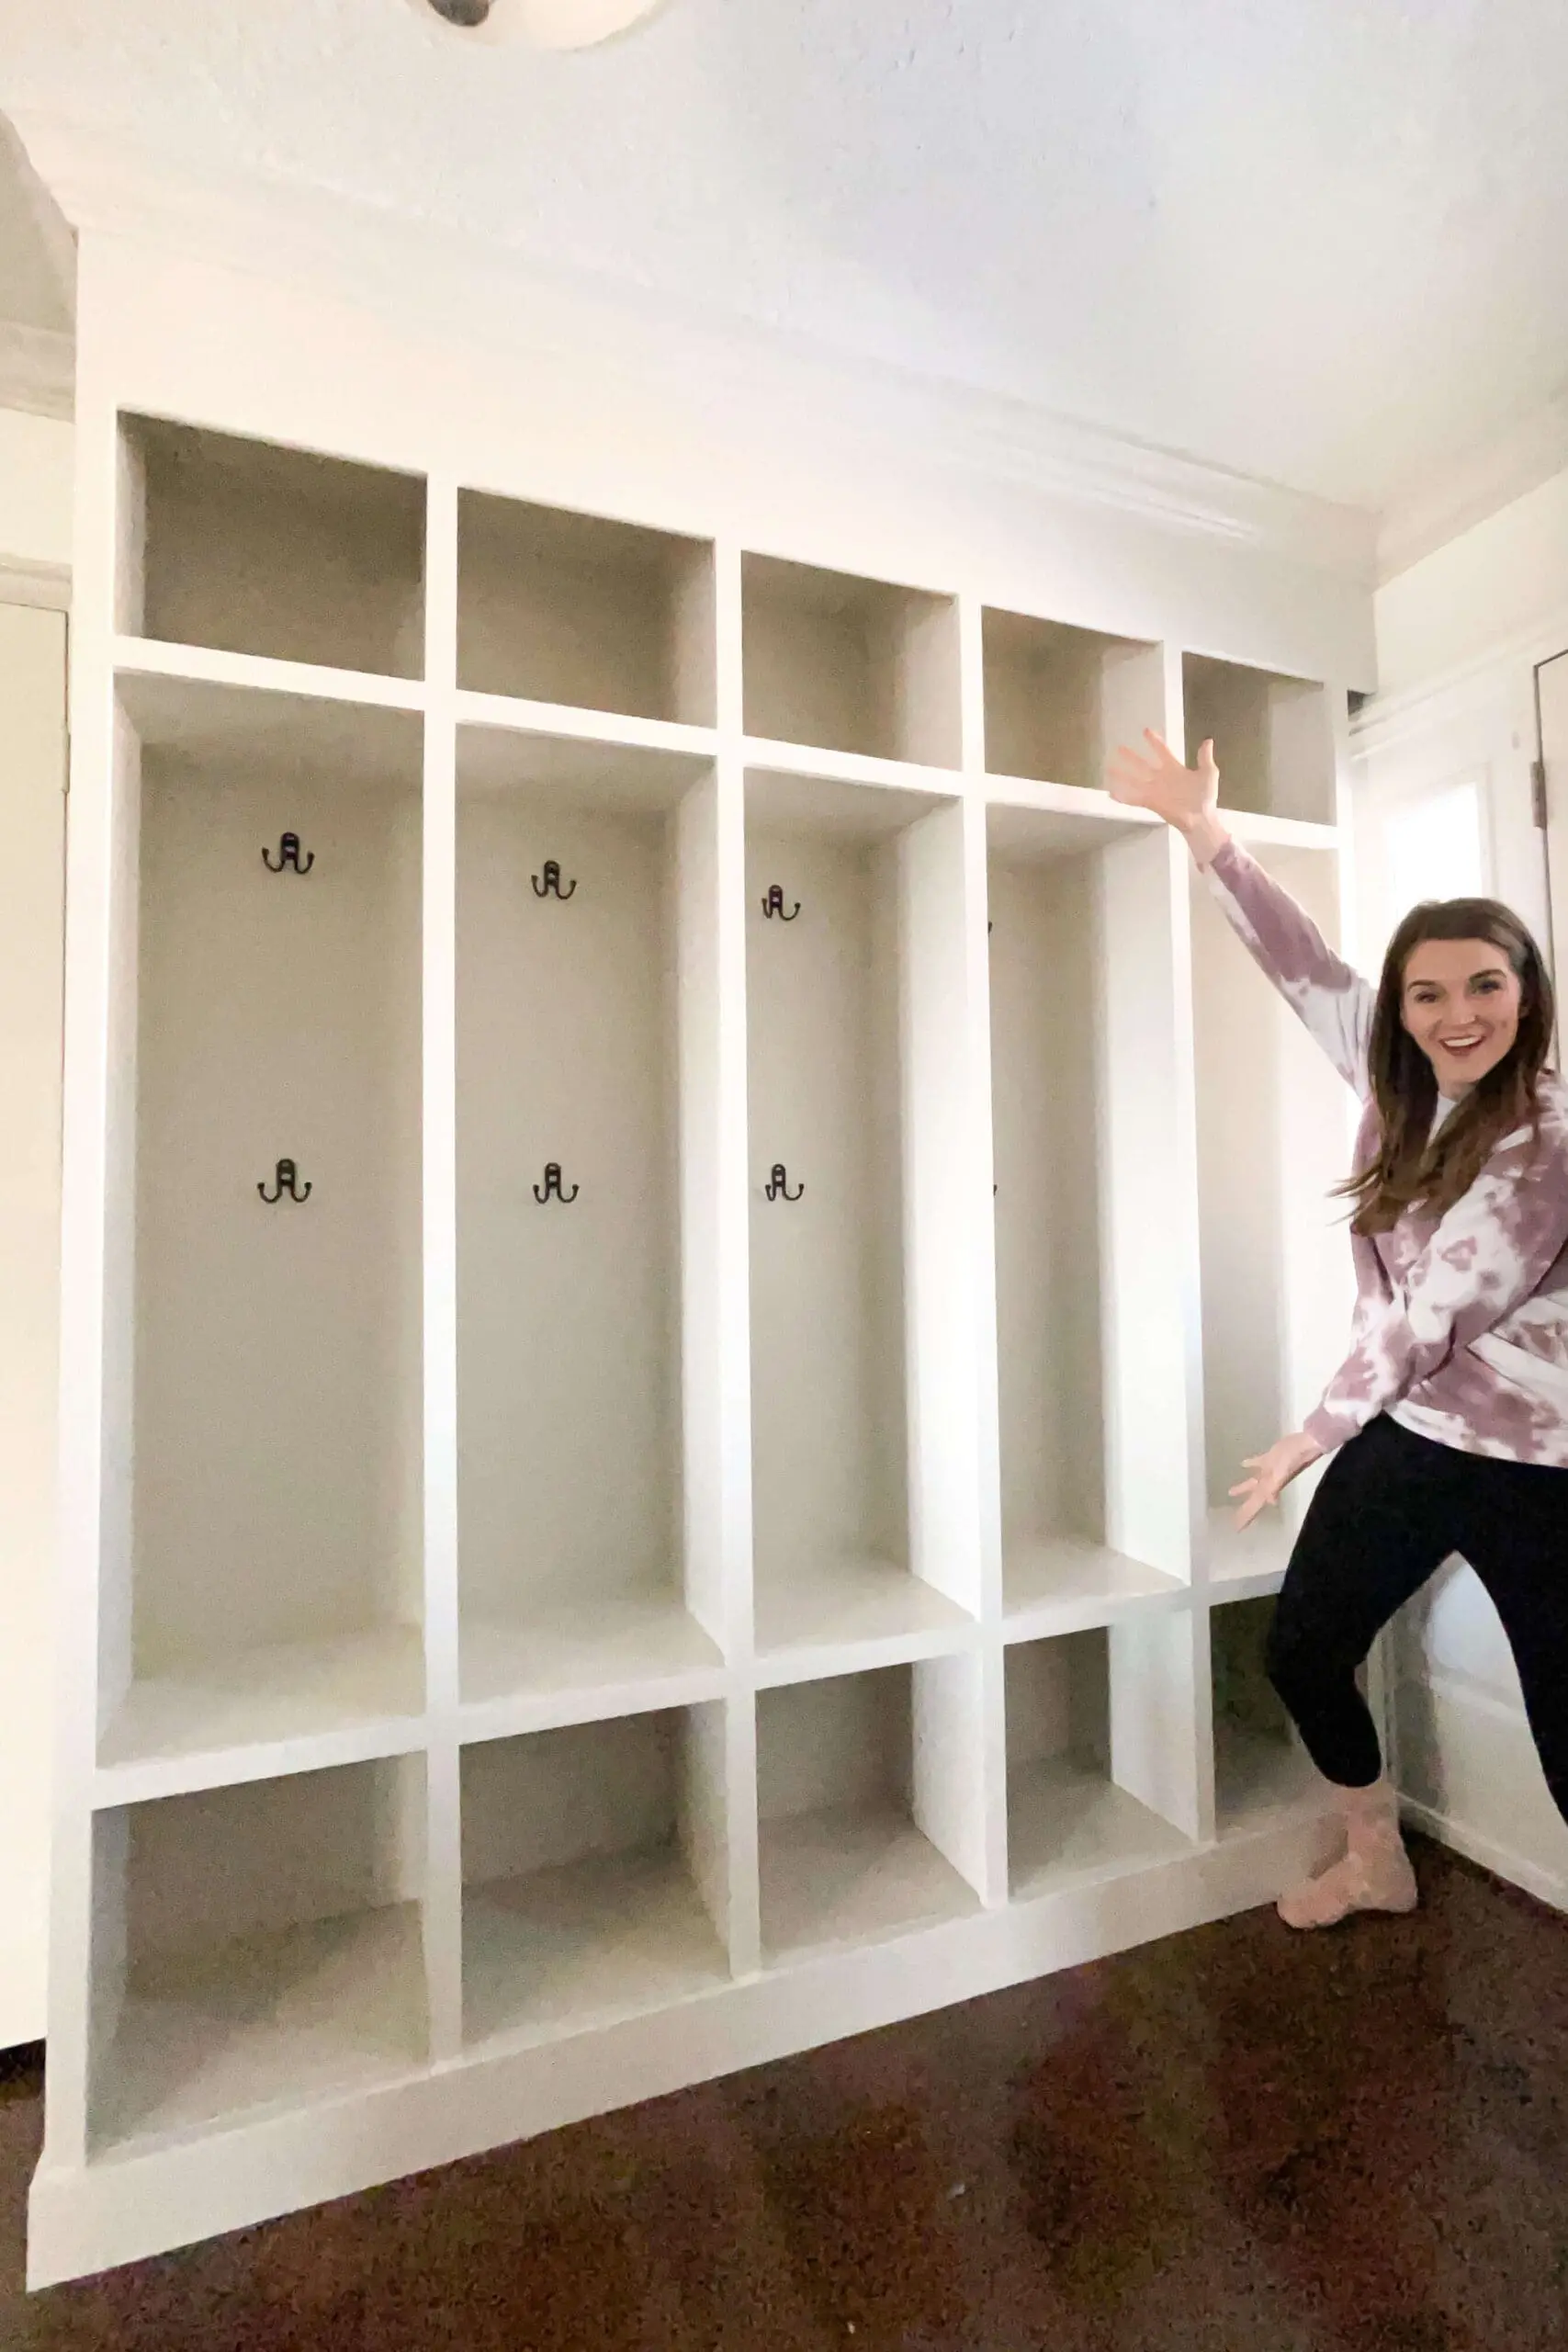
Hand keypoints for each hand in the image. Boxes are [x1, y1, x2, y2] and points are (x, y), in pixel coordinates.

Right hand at [1107, 730, 1225, 861]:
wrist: (1201, 818)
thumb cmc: (1206, 797)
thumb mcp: (1208, 773)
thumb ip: (1204, 758)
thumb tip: (1207, 740)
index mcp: (1174, 769)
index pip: (1162, 751)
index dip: (1154, 741)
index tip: (1146, 731)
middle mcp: (1161, 778)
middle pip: (1142, 764)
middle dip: (1131, 756)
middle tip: (1119, 748)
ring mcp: (1155, 790)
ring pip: (1134, 780)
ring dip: (1122, 774)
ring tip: (1109, 767)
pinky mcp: (1151, 802)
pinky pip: (1134, 798)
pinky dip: (1123, 796)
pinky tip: (1111, 793)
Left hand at [1229, 1431, 1323, 1530]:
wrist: (1305, 1444)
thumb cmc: (1293, 1460)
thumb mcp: (1282, 1475)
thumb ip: (1274, 1488)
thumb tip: (1270, 1503)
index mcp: (1269, 1488)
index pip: (1255, 1506)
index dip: (1247, 1516)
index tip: (1237, 1528)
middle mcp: (1268, 1482)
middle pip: (1254, 1498)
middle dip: (1245, 1508)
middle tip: (1234, 1518)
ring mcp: (1269, 1470)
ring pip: (1254, 1483)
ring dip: (1244, 1488)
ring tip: (1230, 1492)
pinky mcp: (1271, 1458)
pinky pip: (1258, 1463)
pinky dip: (1250, 1464)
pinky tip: (1243, 1464)